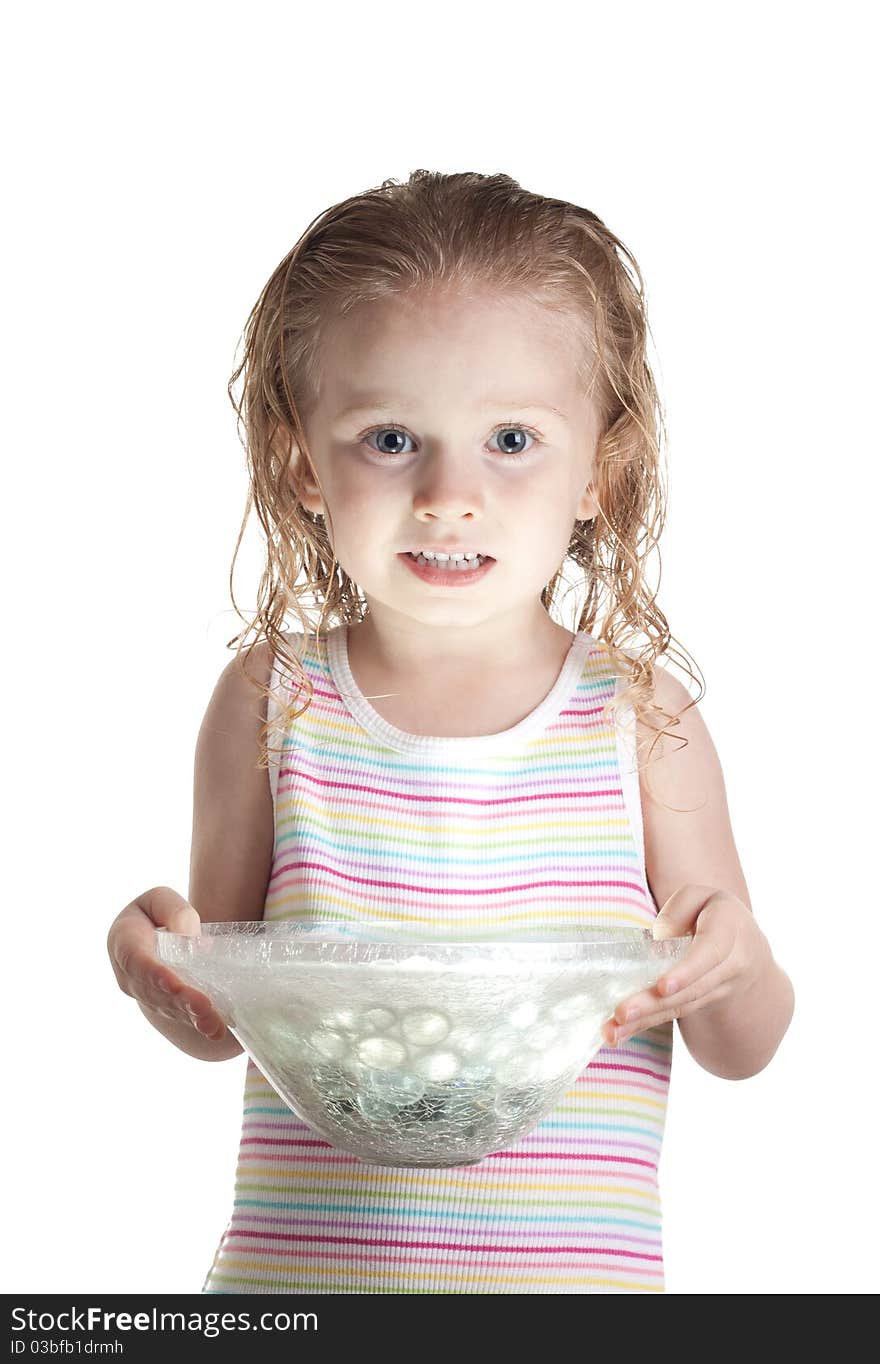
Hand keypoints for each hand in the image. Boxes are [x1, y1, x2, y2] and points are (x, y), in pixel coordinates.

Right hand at [107, 885, 228, 1041]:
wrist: (149, 939)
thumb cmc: (154, 914)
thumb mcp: (158, 899)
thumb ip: (172, 909)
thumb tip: (188, 936)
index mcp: (124, 943)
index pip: (138, 961)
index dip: (155, 974)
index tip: (174, 984)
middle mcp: (131, 976)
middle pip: (156, 991)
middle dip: (181, 1001)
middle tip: (205, 1008)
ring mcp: (146, 996)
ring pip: (169, 1008)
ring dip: (193, 1017)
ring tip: (214, 1023)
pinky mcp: (164, 1007)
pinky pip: (181, 1016)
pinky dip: (200, 1024)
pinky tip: (217, 1030)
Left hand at [602, 884, 771, 1046]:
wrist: (748, 948)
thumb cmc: (713, 913)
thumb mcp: (700, 896)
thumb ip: (678, 910)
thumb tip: (656, 949)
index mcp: (729, 930)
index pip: (709, 953)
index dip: (687, 971)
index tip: (663, 987)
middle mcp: (730, 966)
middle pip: (690, 989)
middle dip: (654, 1004)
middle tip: (621, 1013)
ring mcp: (717, 990)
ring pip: (680, 1007)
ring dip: (643, 1021)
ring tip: (611, 1032)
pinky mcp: (699, 1004)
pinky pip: (674, 1014)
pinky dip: (644, 1024)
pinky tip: (617, 1034)